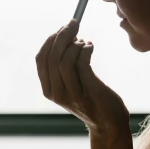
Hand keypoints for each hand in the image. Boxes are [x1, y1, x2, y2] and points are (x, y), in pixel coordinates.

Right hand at [35, 19, 129, 135]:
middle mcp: (57, 93)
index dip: (50, 40)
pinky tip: (90, 46)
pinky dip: (86, 49)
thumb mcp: (70, 86)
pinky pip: (83, 64)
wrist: (108, 123)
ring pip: (66, 60)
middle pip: (53, 57)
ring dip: (76, 44)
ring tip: (84, 42)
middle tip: (73, 25)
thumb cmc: (90, 99)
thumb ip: (63, 67)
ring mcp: (72, 94)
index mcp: (48, 90)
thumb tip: (66, 36)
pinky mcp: (89, 91)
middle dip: (63, 36)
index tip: (61, 28)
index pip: (41, 59)